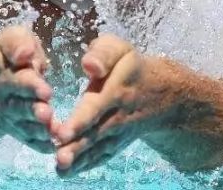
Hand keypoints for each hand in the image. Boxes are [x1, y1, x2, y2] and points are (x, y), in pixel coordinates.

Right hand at [0, 25, 56, 151]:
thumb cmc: (9, 57)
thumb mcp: (9, 40)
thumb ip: (16, 43)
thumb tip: (25, 53)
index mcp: (4, 74)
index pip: (17, 80)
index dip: (31, 86)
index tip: (46, 91)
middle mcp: (7, 100)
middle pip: (20, 107)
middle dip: (34, 111)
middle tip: (47, 114)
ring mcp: (13, 118)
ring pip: (26, 127)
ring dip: (39, 130)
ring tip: (53, 130)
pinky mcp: (22, 132)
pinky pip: (30, 141)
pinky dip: (41, 145)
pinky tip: (55, 146)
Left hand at [52, 35, 172, 175]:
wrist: (163, 94)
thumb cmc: (130, 67)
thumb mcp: (120, 50)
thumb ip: (102, 53)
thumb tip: (90, 65)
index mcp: (116, 89)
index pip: (97, 106)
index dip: (81, 120)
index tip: (62, 132)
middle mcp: (117, 115)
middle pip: (96, 132)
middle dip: (77, 146)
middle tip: (59, 157)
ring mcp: (118, 132)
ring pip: (97, 148)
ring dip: (79, 160)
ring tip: (60, 169)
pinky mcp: (117, 143)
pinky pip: (102, 156)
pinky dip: (85, 165)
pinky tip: (66, 172)